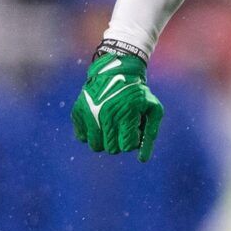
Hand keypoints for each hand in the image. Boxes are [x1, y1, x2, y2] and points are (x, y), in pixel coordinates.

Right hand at [70, 46, 162, 160]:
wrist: (116, 70)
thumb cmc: (137, 94)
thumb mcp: (152, 109)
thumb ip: (150, 134)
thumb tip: (142, 160)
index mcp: (125, 114)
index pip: (126, 146)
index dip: (132, 140)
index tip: (133, 129)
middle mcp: (105, 114)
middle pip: (111, 149)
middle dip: (119, 142)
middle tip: (121, 127)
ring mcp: (89, 113)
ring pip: (95, 146)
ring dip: (104, 140)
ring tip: (110, 126)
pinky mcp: (77, 112)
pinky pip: (82, 137)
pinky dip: (90, 133)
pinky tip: (97, 121)